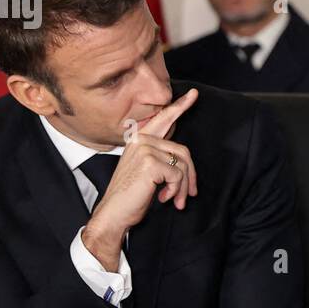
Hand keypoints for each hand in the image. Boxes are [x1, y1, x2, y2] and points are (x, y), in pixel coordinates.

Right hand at [84, 88, 199, 268]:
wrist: (114, 213)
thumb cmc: (131, 195)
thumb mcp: (146, 171)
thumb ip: (161, 158)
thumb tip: (185, 159)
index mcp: (139, 139)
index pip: (163, 119)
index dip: (180, 106)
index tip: (194, 94)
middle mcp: (141, 139)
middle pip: (183, 151)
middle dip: (190, 176)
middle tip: (190, 194)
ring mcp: (145, 149)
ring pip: (183, 165)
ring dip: (182, 187)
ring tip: (175, 201)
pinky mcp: (150, 162)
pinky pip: (178, 175)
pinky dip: (175, 191)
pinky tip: (162, 198)